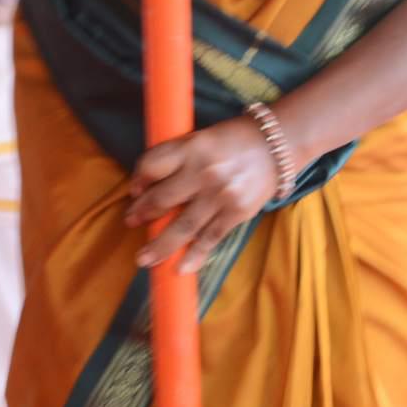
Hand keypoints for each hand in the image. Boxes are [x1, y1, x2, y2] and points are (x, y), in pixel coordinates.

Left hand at [121, 117, 283, 269]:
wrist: (276, 146)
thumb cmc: (233, 140)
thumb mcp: (201, 137)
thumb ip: (178, 157)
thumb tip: (149, 184)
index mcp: (191, 147)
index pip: (152, 165)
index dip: (138, 180)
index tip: (134, 191)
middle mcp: (203, 171)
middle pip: (162, 199)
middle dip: (142, 214)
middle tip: (130, 222)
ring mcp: (220, 195)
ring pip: (183, 226)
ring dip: (160, 245)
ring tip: (144, 259)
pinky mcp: (236, 212)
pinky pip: (210, 238)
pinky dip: (194, 255)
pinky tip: (180, 268)